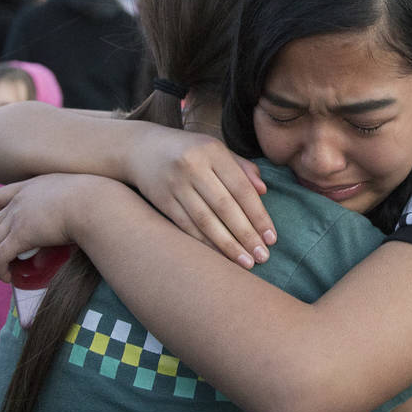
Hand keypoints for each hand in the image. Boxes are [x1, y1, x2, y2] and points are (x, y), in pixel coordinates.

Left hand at [0, 174, 97, 282]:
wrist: (98, 204)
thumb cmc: (100, 200)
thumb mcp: (80, 195)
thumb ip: (72, 206)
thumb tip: (78, 222)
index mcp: (34, 186)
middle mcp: (21, 199)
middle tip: (4, 254)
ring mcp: (18, 217)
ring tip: (6, 269)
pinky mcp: (20, 236)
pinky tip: (7, 278)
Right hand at [124, 127, 275, 266]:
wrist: (140, 149)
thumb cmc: (190, 151)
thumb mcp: (217, 149)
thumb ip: (242, 168)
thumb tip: (264, 191)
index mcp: (213, 151)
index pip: (242, 188)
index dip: (258, 215)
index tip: (272, 238)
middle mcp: (193, 166)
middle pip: (225, 207)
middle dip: (246, 235)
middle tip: (263, 257)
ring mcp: (175, 184)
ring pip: (205, 220)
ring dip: (227, 245)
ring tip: (246, 262)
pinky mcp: (161, 200)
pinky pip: (186, 226)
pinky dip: (204, 243)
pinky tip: (219, 258)